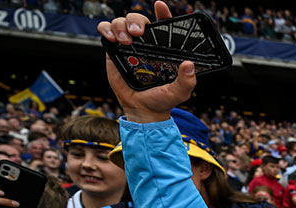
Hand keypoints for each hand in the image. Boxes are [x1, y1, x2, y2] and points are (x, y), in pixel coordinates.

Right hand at [97, 1, 195, 122]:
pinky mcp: (113, 51)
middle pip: (138, 19)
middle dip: (136, 21)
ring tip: (126, 41)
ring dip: (121, 25)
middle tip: (138, 34)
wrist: (143, 110)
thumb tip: (189, 64)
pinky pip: (106, 30)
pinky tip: (112, 39)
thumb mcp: (180, 92)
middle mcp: (145, 44)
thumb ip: (187, 80)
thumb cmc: (163, 99)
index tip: (160, 6)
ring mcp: (128, 46)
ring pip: (121, 22)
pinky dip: (106, 29)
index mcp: (163, 48)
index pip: (163, 24)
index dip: (162, 12)